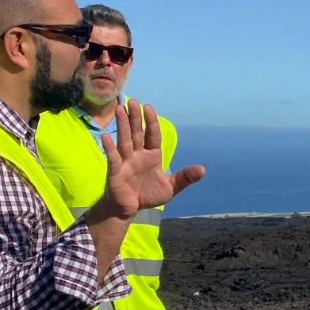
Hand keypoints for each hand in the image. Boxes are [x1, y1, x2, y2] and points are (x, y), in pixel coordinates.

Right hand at [99, 100, 205, 218]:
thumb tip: (202, 169)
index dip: (151, 122)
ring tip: (119, 109)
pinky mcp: (115, 171)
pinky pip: (112, 158)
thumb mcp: (170, 187)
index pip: (152, 135)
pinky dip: (109, 148)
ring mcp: (125, 161)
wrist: (130, 209)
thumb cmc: (148, 195)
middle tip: (133, 100)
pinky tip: (107, 136)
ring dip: (122, 125)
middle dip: (135, 117)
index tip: (149, 107)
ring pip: (124, 140)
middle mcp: (137, 155)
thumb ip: (185, 178)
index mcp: (152, 155)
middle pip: (136, 133)